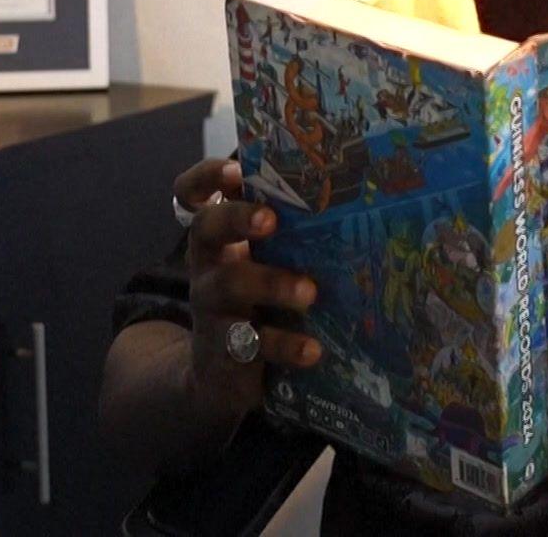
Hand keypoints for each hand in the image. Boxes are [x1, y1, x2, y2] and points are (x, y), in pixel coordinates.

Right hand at [175, 158, 321, 421]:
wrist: (220, 377)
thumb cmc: (256, 302)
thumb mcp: (263, 264)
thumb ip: (288, 233)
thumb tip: (353, 192)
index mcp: (218, 237)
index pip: (193, 193)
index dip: (207, 176)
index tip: (235, 170)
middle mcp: (207, 265)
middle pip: (207, 228)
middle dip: (237, 218)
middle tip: (271, 219)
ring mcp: (212, 308)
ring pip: (230, 285)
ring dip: (271, 283)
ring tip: (309, 292)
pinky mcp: (225, 352)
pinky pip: (253, 345)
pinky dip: (285, 346)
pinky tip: (312, 349)